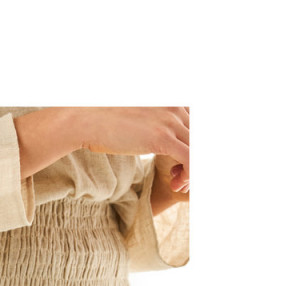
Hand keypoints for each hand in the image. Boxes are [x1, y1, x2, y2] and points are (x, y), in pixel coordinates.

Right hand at [73, 106, 189, 189]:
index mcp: (171, 101)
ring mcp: (170, 122)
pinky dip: (190, 174)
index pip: (196, 126)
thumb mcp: (134, 117)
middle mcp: (175, 108)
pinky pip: (190, 158)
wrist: (86, 119)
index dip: (192, 147)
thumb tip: (147, 132)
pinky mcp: (162, 139)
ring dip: (193, 170)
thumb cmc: (103, 120)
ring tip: (178, 182)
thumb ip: (149, 121)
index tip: (179, 163)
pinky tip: (177, 183)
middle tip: (179, 177)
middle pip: (200, 138)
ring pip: (198, 149)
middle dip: (195, 160)